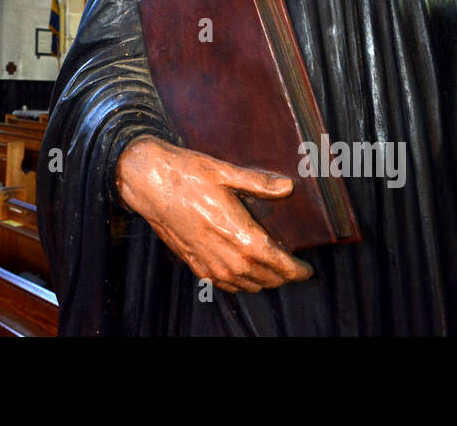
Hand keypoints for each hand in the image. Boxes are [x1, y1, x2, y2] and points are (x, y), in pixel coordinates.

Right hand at [114, 135, 312, 292]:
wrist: (148, 183)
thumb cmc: (186, 174)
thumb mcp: (225, 172)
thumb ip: (259, 183)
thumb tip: (288, 187)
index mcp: (240, 235)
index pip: (278, 264)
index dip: (297, 270)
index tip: (307, 270)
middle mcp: (227, 257)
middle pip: (265, 279)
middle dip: (283, 277)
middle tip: (293, 269)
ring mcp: (209, 264)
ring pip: (246, 285)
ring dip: (262, 281)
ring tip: (271, 270)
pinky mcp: (194, 264)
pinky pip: (224, 284)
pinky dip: (239, 283)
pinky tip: (242, 272)